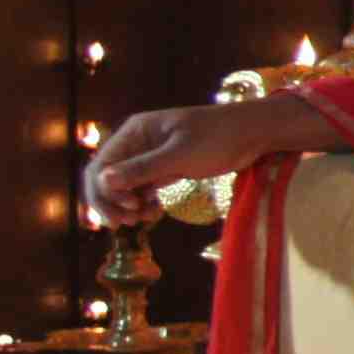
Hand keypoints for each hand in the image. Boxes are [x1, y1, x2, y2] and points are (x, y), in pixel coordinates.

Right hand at [81, 94, 309, 225]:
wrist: (252, 134)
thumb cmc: (218, 137)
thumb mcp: (180, 154)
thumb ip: (142, 168)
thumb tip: (102, 180)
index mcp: (135, 132)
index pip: (101, 165)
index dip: (105, 191)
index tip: (129, 208)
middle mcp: (137, 143)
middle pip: (107, 177)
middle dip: (113, 202)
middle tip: (131, 222)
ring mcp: (150, 156)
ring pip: (124, 187)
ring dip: (129, 206)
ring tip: (147, 217)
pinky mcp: (165, 168)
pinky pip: (142, 189)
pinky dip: (144, 203)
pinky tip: (155, 212)